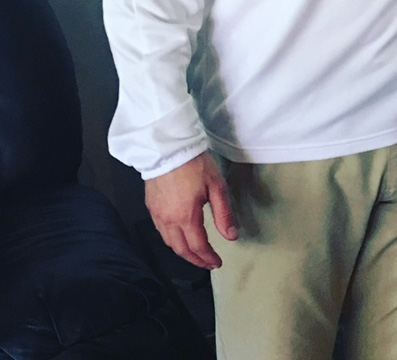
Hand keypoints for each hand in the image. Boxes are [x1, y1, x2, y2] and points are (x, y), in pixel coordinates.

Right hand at [144, 151, 237, 269]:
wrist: (168, 147)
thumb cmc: (194, 164)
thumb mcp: (216, 186)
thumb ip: (224, 214)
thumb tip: (231, 236)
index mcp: (186, 217)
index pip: (198, 247)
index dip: (208, 258)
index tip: (217, 263)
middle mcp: (168, 220)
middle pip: (181, 250)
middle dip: (195, 260)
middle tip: (207, 263)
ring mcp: (157, 215)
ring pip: (169, 243)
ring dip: (182, 252)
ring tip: (195, 253)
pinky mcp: (151, 207)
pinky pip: (160, 232)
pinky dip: (171, 240)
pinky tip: (179, 237)